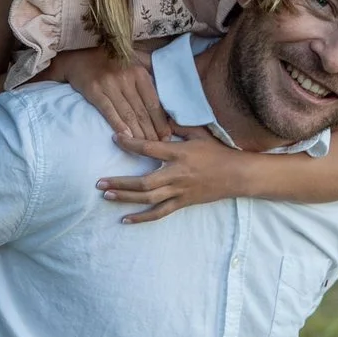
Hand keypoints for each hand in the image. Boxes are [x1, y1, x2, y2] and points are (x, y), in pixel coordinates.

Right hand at [45, 46, 175, 143]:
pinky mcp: (94, 90)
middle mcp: (126, 77)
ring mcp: (110, 84)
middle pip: (142, 111)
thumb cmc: (111, 63)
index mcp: (139, 72)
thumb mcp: (133, 62)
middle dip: (151, 132)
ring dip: (137, 133)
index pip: (153, 102)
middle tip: (159, 146)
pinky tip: (125, 137)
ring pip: (127, 114)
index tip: (167, 137)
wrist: (79, 57)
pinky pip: (108, 111)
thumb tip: (165, 101)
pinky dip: (118, 125)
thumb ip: (149, 76)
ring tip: (144, 146)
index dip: (160, 122)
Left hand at [99, 131, 245, 223]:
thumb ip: (178, 126)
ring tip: (106, 196)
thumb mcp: (200, 133)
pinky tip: (125, 220)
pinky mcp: (182, 203)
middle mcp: (177, 174)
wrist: (238, 175)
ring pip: (148, 199)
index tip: (115, 138)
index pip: (150, 148)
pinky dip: (142, 218)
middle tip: (99, 182)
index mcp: (180, 154)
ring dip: (125, 198)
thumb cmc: (218, 151)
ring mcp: (179, 191)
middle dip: (120, 182)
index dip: (131, 144)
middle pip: (144, 181)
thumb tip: (159, 117)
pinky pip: (159, 213)